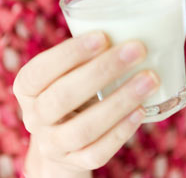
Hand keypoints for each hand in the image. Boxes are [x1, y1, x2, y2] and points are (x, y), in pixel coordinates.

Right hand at [13, 31, 159, 173]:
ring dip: (120, 101)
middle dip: (103, 71)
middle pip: (64, 96)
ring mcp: (53, 143)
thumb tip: (124, 32)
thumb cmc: (69, 89)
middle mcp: (34, 116)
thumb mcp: (65, 72)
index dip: (71, 53)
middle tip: (137, 50)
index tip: (103, 36)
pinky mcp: (73, 162)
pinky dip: (121, 131)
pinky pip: (97, 152)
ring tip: (150, 79)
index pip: (42, 69)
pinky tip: (141, 110)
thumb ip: (84, 56)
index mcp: (27, 86)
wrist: (60, 133)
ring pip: (84, 128)